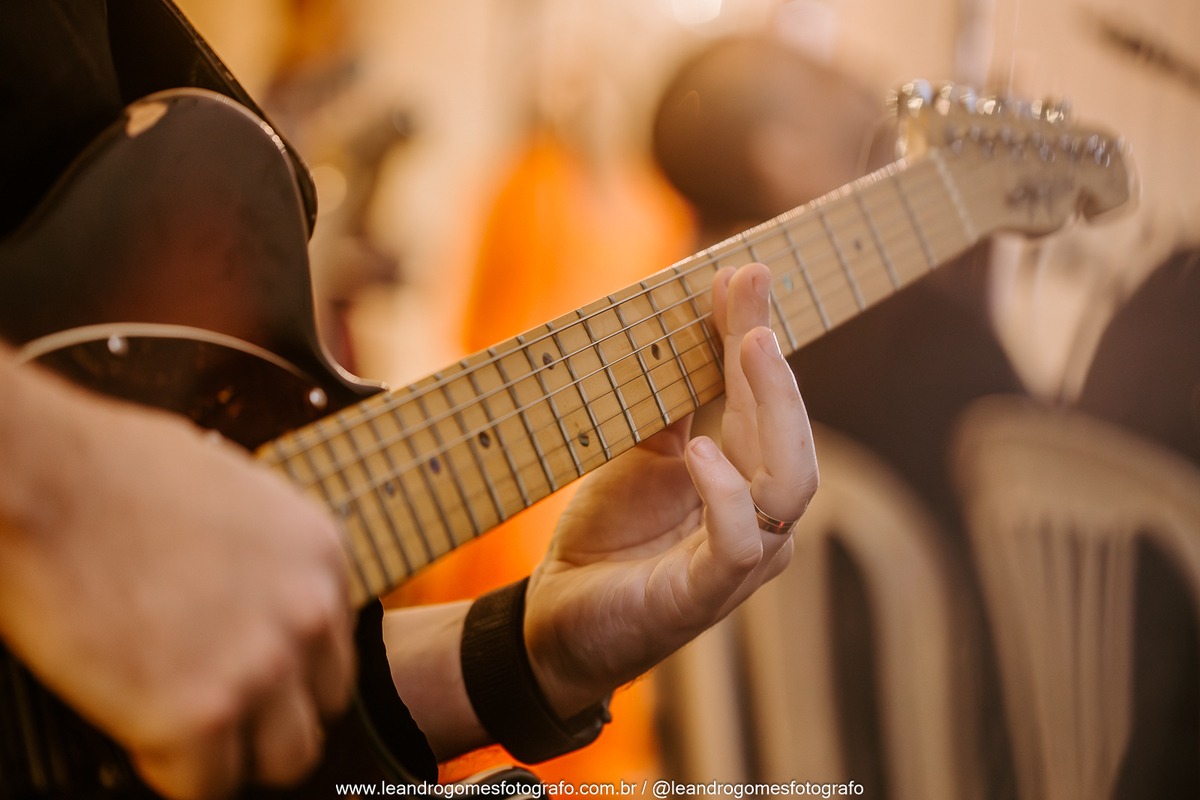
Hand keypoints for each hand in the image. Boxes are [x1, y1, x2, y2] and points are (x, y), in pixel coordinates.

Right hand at [0, 359, 354, 799]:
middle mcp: (308, 610)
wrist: (46, 480)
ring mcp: (262, 665)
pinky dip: (175, 772)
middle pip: (320, 705)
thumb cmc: (112, 470)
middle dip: (272, 715)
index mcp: (319, 553)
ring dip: (236, 755)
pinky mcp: (201, 713)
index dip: (288, 666)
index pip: (334, 643)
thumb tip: (246, 583)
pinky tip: (140, 737)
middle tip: (219, 712)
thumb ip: (260, 549)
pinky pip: (208, 784)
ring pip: (283, 758)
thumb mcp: (230, 489)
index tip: (252, 673)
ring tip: (184, 736)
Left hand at [523, 262, 818, 716]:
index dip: (755, 334)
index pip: (763, 399)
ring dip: (774, 409)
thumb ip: (670, 404)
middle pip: (791, 431)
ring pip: (791, 482)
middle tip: (750, 292)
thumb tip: (682, 323)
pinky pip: (741, 543)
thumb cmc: (607, 536)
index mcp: (743, 475)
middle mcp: (758, 513)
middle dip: (774, 359)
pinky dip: (727, 494)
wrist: (556, 614)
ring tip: (748, 348)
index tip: (744, 273)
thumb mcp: (636, 453)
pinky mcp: (706, 593)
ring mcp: (741, 557)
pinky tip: (700, 452)